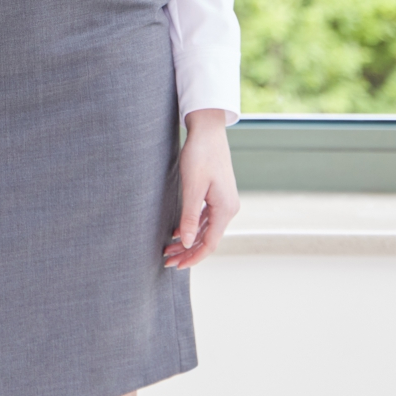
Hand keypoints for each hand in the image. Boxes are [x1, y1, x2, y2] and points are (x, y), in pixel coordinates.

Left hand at [163, 108, 239, 269]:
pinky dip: (193, 227)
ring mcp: (225, 201)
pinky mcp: (218, 194)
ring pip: (207, 230)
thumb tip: (188, 244)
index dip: (192, 257)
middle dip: (188, 252)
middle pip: (209, 239)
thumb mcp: (192, 187)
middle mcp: (229, 208)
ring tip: (169, 248)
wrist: (208, 130)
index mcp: (225, 209)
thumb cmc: (199, 155)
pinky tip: (179, 231)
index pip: (210, 244)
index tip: (175, 265)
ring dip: (189, 240)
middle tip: (167, 261)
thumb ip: (191, 217)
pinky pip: (207, 218)